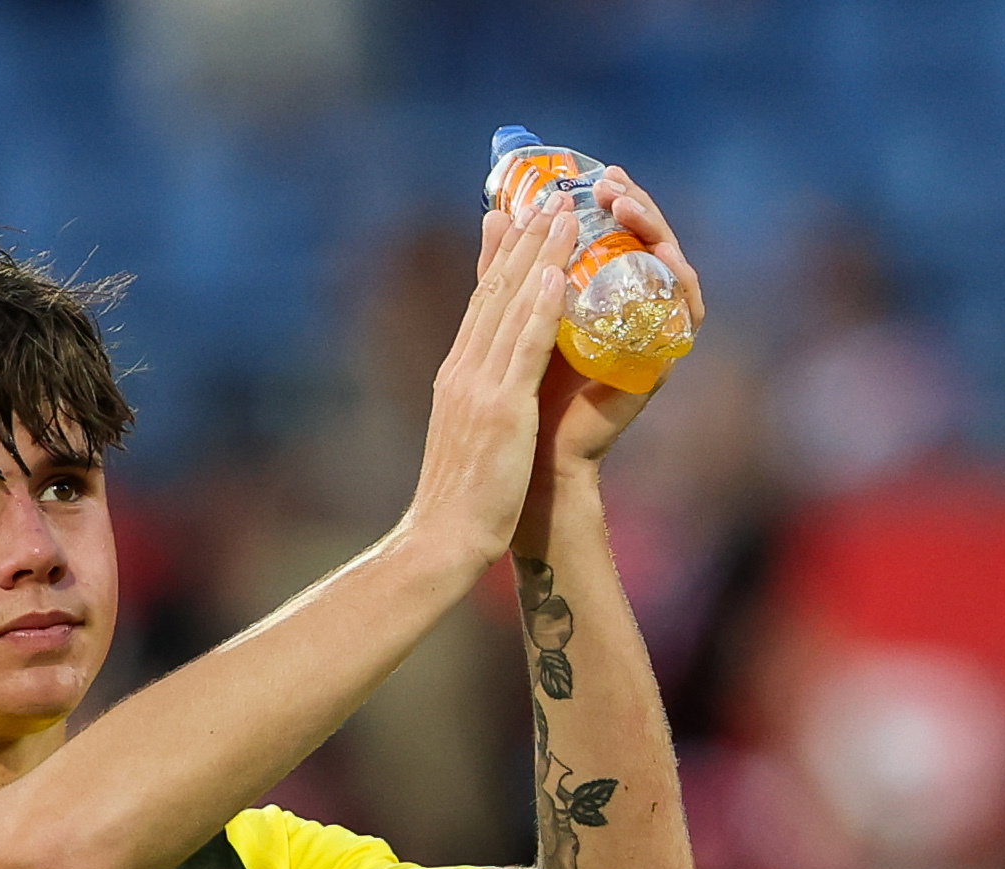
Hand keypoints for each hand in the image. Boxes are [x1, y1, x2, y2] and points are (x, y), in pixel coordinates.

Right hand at [399, 201, 574, 575]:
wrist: (440, 540)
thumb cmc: (459, 501)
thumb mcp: (467, 438)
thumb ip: (480, 405)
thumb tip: (488, 392)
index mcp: (456, 376)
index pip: (480, 302)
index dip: (499, 255)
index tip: (514, 214)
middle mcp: (463, 370)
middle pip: (495, 290)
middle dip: (523, 238)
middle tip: (545, 191)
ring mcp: (480, 387)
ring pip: (513, 306)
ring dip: (540, 254)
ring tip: (563, 211)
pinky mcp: (502, 409)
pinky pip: (526, 348)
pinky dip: (542, 306)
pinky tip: (560, 273)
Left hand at [528, 167, 706, 486]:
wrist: (536, 457)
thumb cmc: (525, 391)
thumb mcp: (514, 318)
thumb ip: (505, 271)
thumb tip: (494, 213)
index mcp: (602, 295)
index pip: (615, 234)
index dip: (605, 201)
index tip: (586, 175)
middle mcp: (633, 309)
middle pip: (647, 242)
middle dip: (633, 205)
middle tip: (611, 182)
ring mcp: (652, 333)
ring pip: (671, 266)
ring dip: (654, 229)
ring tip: (627, 205)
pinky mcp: (664, 359)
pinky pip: (687, 310)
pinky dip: (677, 277)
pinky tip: (661, 252)